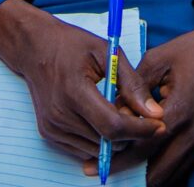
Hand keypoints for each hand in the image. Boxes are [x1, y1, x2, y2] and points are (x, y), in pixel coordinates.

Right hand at [0, 0, 164, 161]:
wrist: (34, 48)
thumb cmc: (72, 45)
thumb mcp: (106, 52)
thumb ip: (132, 83)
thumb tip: (155, 114)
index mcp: (74, 91)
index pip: (113, 126)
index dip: (140, 130)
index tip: (159, 124)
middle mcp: (60, 115)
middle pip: (108, 142)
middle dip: (131, 133)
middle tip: (139, 114)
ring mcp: (52, 128)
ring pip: (98, 149)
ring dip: (115, 138)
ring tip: (117, 111)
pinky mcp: (49, 135)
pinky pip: (83, 149)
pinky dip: (98, 139)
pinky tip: (100, 116)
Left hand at [85, 0, 193, 185]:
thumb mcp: (158, 59)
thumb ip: (133, 87)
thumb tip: (112, 109)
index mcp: (179, 111)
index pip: (142, 147)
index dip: (117, 158)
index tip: (94, 162)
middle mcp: (193, 134)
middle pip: (156, 172)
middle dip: (128, 175)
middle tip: (103, 170)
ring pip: (170, 175)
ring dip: (145, 175)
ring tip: (120, 169)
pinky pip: (181, 166)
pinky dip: (161, 168)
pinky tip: (143, 162)